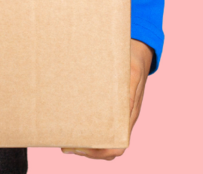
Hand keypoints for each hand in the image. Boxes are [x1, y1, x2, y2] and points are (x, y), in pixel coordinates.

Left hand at [61, 39, 151, 160]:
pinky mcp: (111, 106)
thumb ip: (128, 88)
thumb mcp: (131, 71)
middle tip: (65, 145)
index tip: (80, 147)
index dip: (99, 152)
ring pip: (103, 138)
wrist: (137, 51)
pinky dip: (87, 128)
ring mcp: (118, 113)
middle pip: (107, 147)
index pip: (117, 145)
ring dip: (85, 142)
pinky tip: (71, 122)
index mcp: (129, 114)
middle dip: (87, 150)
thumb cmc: (133, 59)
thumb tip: (124, 106)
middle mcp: (124, 118)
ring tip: (64, 138)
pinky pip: (101, 124)